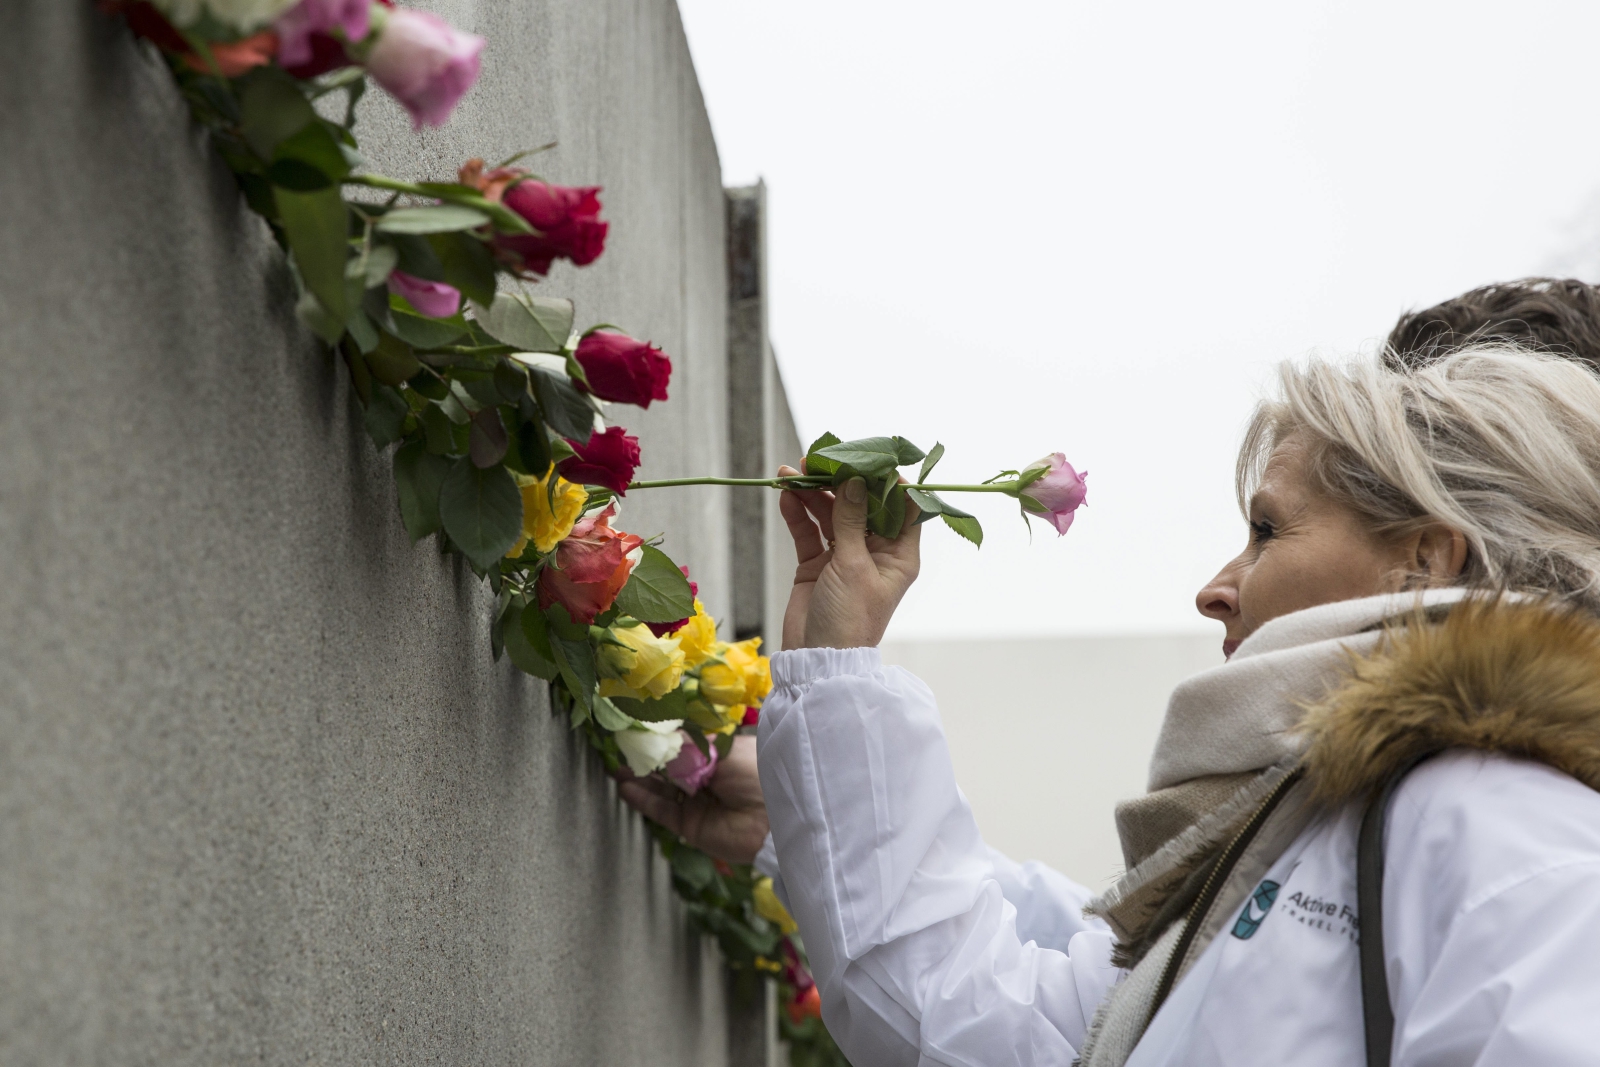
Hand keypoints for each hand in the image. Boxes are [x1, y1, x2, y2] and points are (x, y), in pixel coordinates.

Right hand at [615, 734, 768, 864]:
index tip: (638, 731)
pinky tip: (626, 788)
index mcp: (718, 755)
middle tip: (620, 748)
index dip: (662, 739)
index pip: (684, 745)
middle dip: (645, 758)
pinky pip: (662, 810)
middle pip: (668, 767)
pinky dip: (643, 800)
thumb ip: (687, 748)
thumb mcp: (720, 753)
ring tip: (616, 767)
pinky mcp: (690, 825)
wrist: (775, 818)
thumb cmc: (756, 773)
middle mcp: (706, 777)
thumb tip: (660, 739)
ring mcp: (696, 802)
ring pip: (661, 789)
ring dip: (639, 778)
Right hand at [778, 463, 920, 649]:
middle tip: (819, 459)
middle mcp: (874, 552)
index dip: (888, 480)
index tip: (868, 456)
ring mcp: (844, 557)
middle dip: (841, 480)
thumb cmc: (849, 619)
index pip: (902, 507)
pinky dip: (798, 514)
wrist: (817, 659)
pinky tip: (786, 496)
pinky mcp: (817, 564)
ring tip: (792, 473)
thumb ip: (852, 520)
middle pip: (861, 505)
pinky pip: (808, 532)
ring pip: (831, 514)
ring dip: (813, 494)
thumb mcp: (853, 565)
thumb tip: (855, 480)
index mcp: (898, 555)